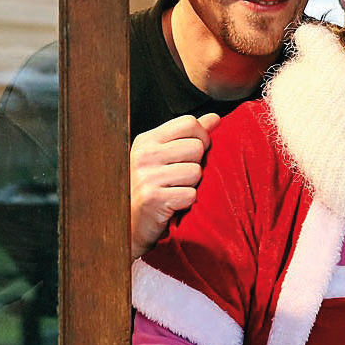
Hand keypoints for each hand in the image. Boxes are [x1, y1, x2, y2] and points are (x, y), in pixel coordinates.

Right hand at [129, 113, 219, 257]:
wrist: (129, 227)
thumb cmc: (152, 189)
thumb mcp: (165, 156)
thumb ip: (190, 135)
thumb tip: (214, 118)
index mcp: (147, 140)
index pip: (189, 123)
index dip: (202, 137)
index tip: (197, 153)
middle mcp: (144, 155)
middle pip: (197, 147)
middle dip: (197, 164)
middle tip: (181, 178)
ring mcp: (147, 176)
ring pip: (196, 171)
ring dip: (192, 185)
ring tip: (175, 191)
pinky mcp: (153, 198)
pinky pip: (190, 195)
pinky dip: (187, 203)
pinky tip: (173, 205)